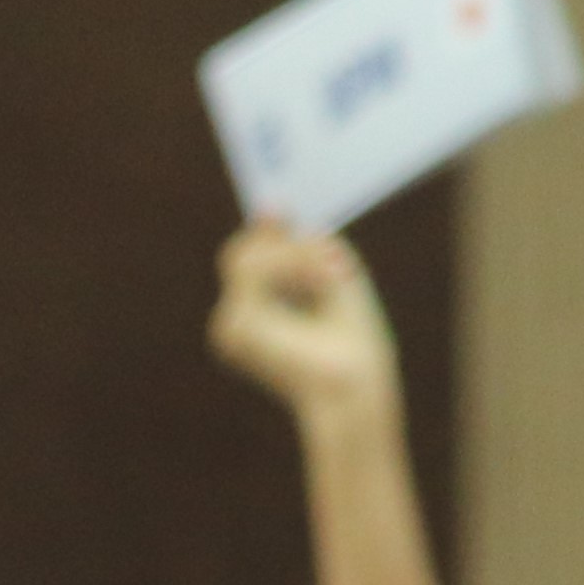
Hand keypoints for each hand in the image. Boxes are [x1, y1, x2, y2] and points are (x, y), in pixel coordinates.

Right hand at [207, 222, 399, 421]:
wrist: (354, 378)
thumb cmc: (349, 335)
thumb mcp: (327, 268)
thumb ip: (293, 240)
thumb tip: (267, 205)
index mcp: (256, 311)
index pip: (246, 256)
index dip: (268, 233)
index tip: (294, 219)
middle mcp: (236, 321)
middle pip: (239, 252)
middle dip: (286, 247)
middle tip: (332, 266)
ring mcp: (229, 326)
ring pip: (244, 256)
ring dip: (295, 256)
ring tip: (329, 279)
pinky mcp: (234, 326)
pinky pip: (252, 268)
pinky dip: (292, 265)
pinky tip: (319, 286)